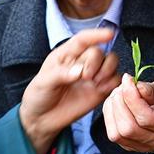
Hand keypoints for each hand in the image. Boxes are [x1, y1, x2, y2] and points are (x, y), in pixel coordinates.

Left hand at [19, 27, 119, 153]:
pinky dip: (112, 82)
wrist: (41, 119)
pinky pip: (114, 81)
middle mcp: (81, 62)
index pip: (83, 40)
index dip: (96, 35)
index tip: (109, 34)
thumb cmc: (39, 96)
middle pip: (98, 52)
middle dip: (95, 62)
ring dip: (108, 70)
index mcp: (66, 55)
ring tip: (95, 82)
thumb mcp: (44, 82)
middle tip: (86, 77)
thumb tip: (80, 71)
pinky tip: (101, 89)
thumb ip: (61, 74)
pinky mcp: (99, 91)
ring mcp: (91, 77)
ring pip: (111, 63)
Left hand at [103, 74, 153, 153]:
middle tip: (123, 86)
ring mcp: (142, 147)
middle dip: (120, 103)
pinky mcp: (129, 146)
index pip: (145, 117)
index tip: (128, 79)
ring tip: (119, 94)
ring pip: (117, 134)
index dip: (132, 97)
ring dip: (112, 109)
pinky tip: (116, 103)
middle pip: (128, 128)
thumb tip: (135, 86)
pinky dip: (110, 115)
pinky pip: (113, 134)